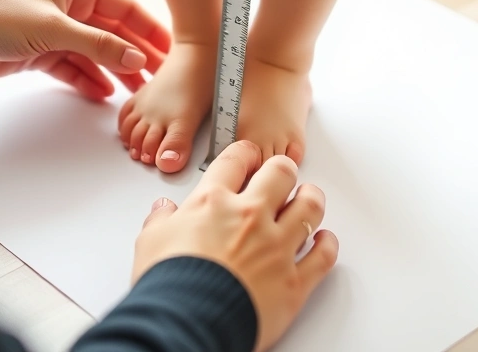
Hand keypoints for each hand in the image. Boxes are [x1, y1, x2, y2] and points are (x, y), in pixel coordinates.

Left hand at [0, 0, 170, 99]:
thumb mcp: (54, 29)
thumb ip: (98, 46)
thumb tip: (136, 58)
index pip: (127, 10)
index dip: (151, 31)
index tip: (174, 52)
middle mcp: (71, 7)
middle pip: (115, 35)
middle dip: (137, 57)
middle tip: (162, 81)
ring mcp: (55, 31)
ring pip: (96, 55)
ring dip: (115, 73)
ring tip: (138, 95)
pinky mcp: (39, 53)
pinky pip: (73, 68)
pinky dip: (88, 81)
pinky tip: (103, 95)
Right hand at [134, 141, 338, 350]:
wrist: (186, 324)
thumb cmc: (169, 284)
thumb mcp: (150, 243)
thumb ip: (161, 220)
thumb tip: (163, 210)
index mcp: (214, 202)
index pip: (236, 159)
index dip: (245, 153)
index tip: (247, 157)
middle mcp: (250, 217)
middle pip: (281, 173)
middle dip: (282, 171)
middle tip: (280, 176)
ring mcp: (277, 247)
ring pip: (310, 208)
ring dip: (310, 200)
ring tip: (307, 199)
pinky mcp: (295, 280)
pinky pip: (323, 255)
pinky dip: (327, 245)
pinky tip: (324, 240)